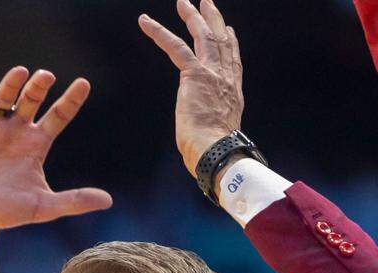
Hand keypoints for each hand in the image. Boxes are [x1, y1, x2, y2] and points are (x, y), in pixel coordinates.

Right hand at [0, 67, 112, 259]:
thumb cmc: (9, 212)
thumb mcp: (45, 207)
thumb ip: (74, 201)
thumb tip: (108, 201)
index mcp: (37, 144)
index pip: (59, 116)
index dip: (71, 100)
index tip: (84, 83)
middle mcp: (17, 132)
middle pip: (32, 101)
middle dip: (39, 86)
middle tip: (48, 75)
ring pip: (4, 100)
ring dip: (11, 84)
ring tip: (21, 72)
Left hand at [139, 0, 243, 177]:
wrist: (216, 151)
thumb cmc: (214, 153)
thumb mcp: (217, 135)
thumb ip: (212, 127)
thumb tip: (205, 142)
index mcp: (233, 94)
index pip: (233, 62)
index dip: (230, 44)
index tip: (228, 30)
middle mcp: (226, 80)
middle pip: (221, 42)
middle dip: (214, 20)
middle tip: (207, 3)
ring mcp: (212, 75)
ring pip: (203, 37)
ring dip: (193, 17)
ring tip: (183, 2)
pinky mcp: (195, 75)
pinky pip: (175, 46)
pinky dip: (159, 32)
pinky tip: (145, 21)